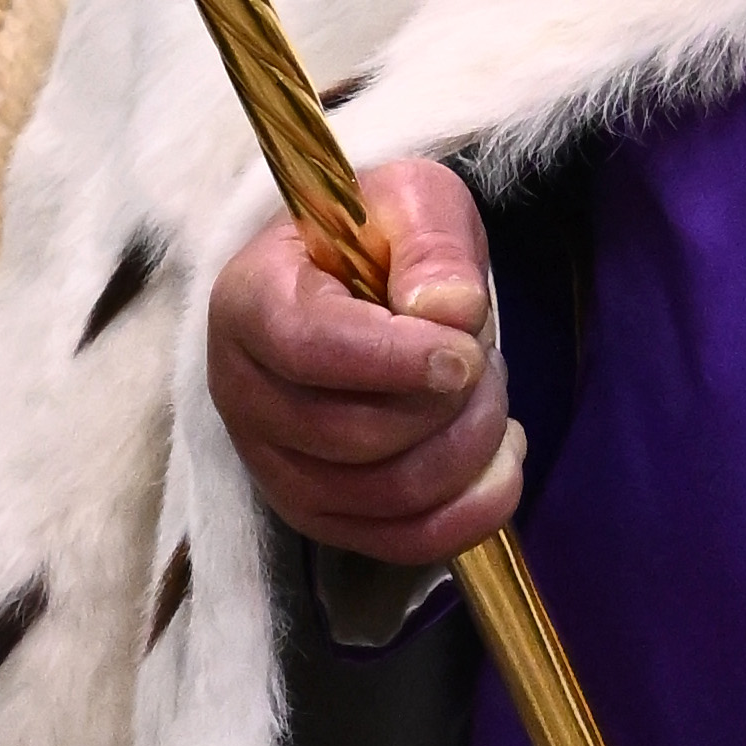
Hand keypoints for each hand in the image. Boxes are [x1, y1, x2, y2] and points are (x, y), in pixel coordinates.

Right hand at [206, 159, 521, 567]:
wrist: (358, 282)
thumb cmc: (379, 238)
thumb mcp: (413, 203)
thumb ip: (432, 245)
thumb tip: (449, 312)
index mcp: (250, 301)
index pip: (310, 349)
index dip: (395, 360)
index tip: (466, 354)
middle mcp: (242, 393)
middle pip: (352, 435)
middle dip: (448, 402)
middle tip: (484, 354)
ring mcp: (273, 465)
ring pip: (383, 494)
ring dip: (466, 448)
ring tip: (488, 394)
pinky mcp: (317, 514)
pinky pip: (399, 543)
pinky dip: (470, 511)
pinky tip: (502, 458)